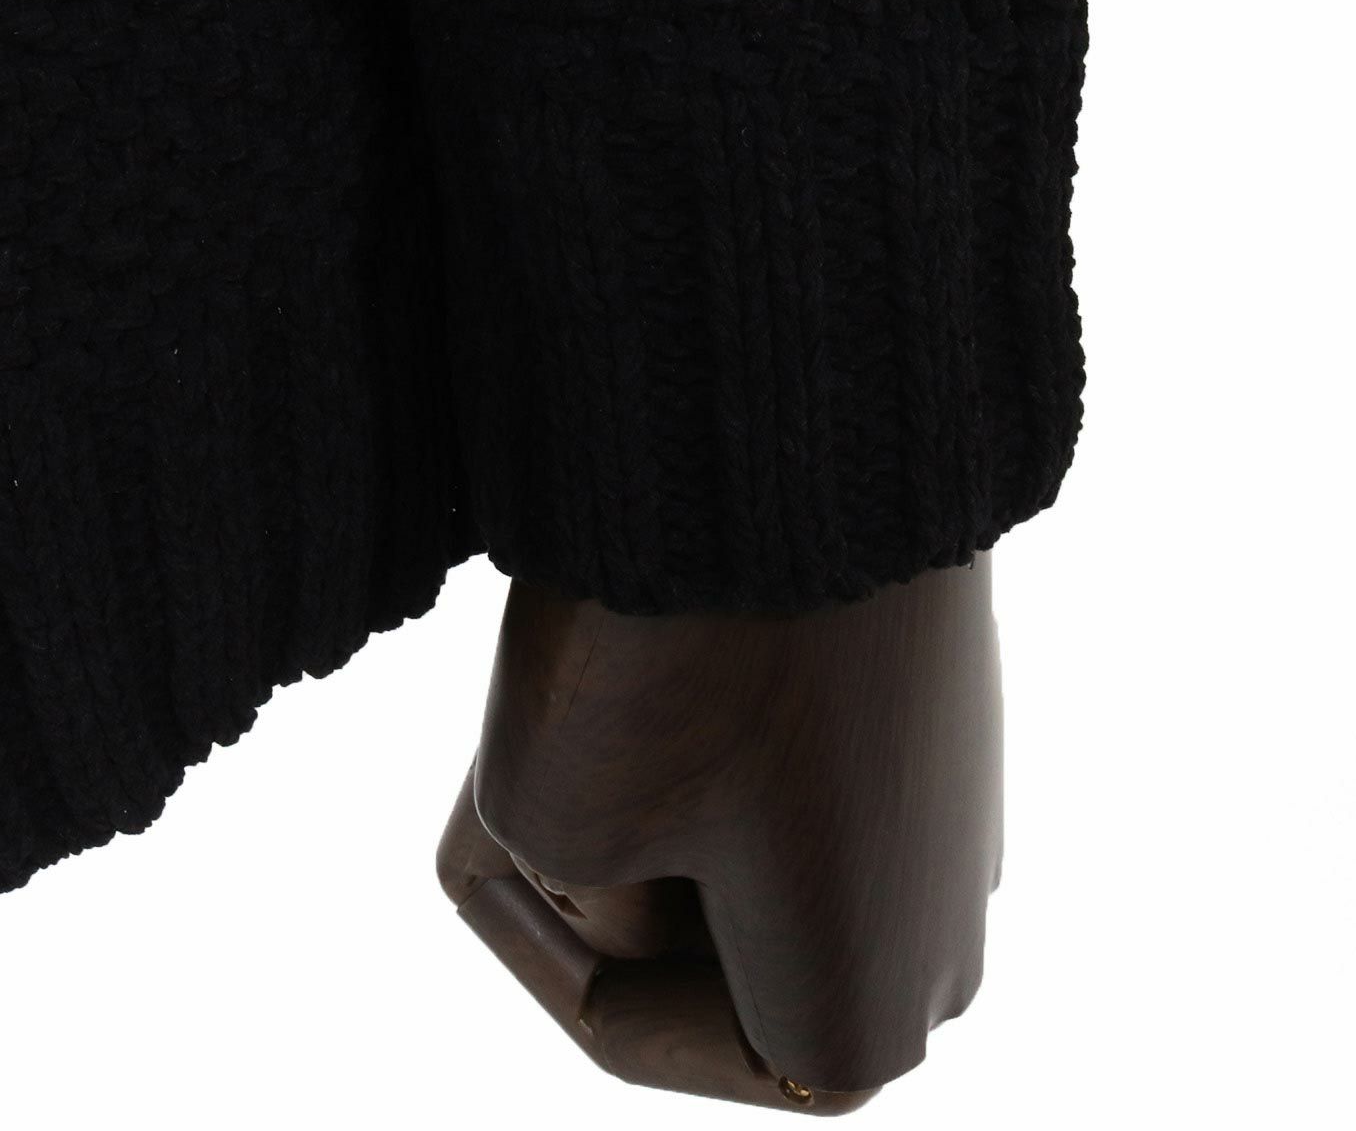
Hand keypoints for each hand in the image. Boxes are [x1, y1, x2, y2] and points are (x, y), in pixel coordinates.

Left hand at [439, 557, 1001, 1109]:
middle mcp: (938, 937)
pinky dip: (716, 711)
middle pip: (689, 935)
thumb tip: (656, 791)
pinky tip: (681, 631)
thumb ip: (563, 879)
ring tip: (609, 672)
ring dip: (650, 776)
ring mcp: (954, 809)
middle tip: (555, 736)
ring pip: (737, 835)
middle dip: (599, 856)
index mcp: (862, 1024)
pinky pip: (798, 754)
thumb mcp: (541, 814)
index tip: (504, 822)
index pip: (631, 1022)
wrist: (814, 433)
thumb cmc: (680, 646)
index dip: (535, 932)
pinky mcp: (943, 703)